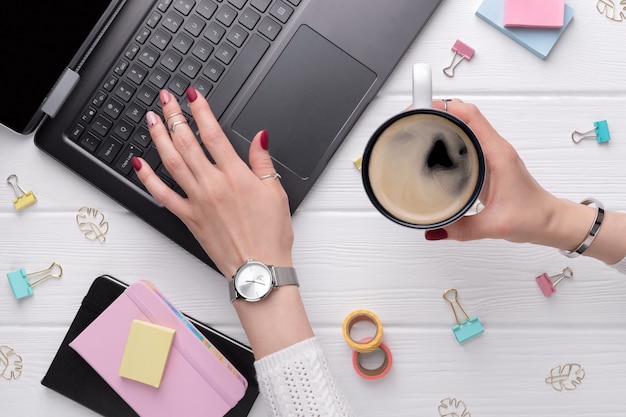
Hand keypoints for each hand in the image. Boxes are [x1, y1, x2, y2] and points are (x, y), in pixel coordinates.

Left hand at [132, 88, 293, 277]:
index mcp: (236, 176)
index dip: (201, 110)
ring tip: (151, 120)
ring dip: (159, 137)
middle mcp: (212, 185)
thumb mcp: (276, 193)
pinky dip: (148, 178)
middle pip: (187, 142)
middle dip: (174, 116)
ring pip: (171, 162)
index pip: (213, 134)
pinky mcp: (188, 218)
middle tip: (165, 100)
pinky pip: (162, 195)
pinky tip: (139, 163)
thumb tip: (260, 136)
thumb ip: (263, 162)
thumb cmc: (271, 235)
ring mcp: (197, 201)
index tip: (193, 95)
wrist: (259, 269)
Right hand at [425, 99, 563, 244]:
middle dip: (437, 110)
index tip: (423, 109)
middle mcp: (495, 148)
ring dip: (443, 121)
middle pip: (464, 114)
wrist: (550, 221)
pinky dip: (449, 135)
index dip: (445, 107)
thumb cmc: (533, 216)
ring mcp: (491, 153)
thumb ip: (462, 229)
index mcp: (498, 154)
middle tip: (414, 120)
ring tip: (419, 129)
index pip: (471, 116)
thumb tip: (434, 229)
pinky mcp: (488, 161)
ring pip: (465, 124)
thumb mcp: (495, 226)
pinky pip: (467, 139)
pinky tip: (434, 147)